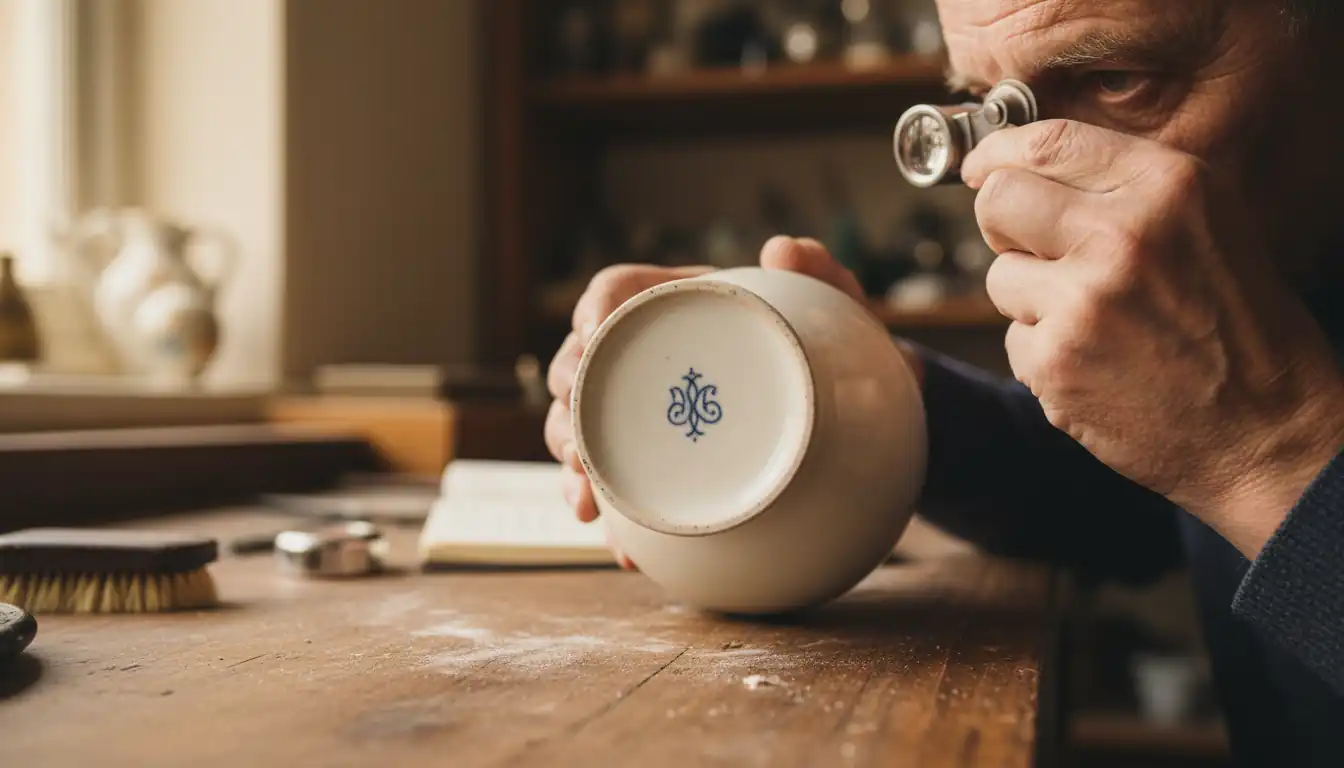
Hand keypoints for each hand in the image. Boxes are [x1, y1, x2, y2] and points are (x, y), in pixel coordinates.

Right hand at [543, 236, 869, 568]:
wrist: (857, 408)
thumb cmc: (834, 342)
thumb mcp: (835, 303)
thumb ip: (818, 271)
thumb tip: (785, 249)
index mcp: (675, 303)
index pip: (614, 292)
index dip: (592, 310)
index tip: (592, 334)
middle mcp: (646, 356)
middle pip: (575, 367)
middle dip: (566, 405)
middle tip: (579, 441)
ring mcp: (645, 414)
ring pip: (579, 432)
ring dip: (573, 469)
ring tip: (586, 502)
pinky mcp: (657, 467)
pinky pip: (619, 493)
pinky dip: (616, 524)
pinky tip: (626, 551)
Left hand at [962, 119, 1343, 557]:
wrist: (1269, 430)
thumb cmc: (1238, 327)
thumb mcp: (1207, 223)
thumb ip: (1123, 187)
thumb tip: (1021, 164)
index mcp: (1168, 187)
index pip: (1048, 142)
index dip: (999, 154)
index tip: (981, 168)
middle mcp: (1123, 234)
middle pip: (999, 200)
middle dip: (1003, 225)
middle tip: (1037, 252)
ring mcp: (1084, 300)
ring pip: (1000, 276)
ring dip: (1032, 301)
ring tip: (1098, 324)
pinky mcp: (1056, 360)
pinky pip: (1013, 339)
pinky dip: (1044, 356)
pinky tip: (1096, 365)